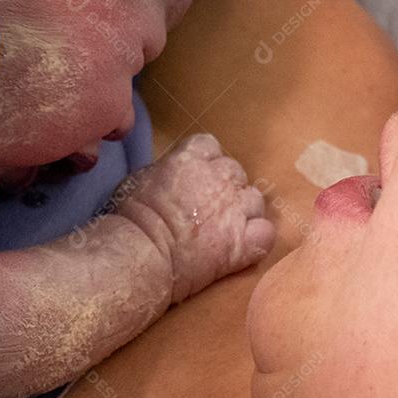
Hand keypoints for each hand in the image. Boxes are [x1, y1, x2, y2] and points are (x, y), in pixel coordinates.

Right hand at [113, 134, 274, 302]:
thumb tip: (172, 173)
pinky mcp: (243, 241)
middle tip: (206, 209)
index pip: (210, 145)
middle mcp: (219, 177)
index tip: (195, 178)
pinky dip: (257, 238)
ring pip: (254, 200)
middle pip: (234, 172)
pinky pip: (265, 232)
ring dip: (243, 211)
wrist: (143, 252)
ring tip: (225, 229)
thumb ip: (167, 170)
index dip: (204, 162)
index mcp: (191, 157)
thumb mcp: (141, 178)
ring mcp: (235, 209)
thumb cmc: (132, 218)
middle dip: (224, 187)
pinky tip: (243, 246)